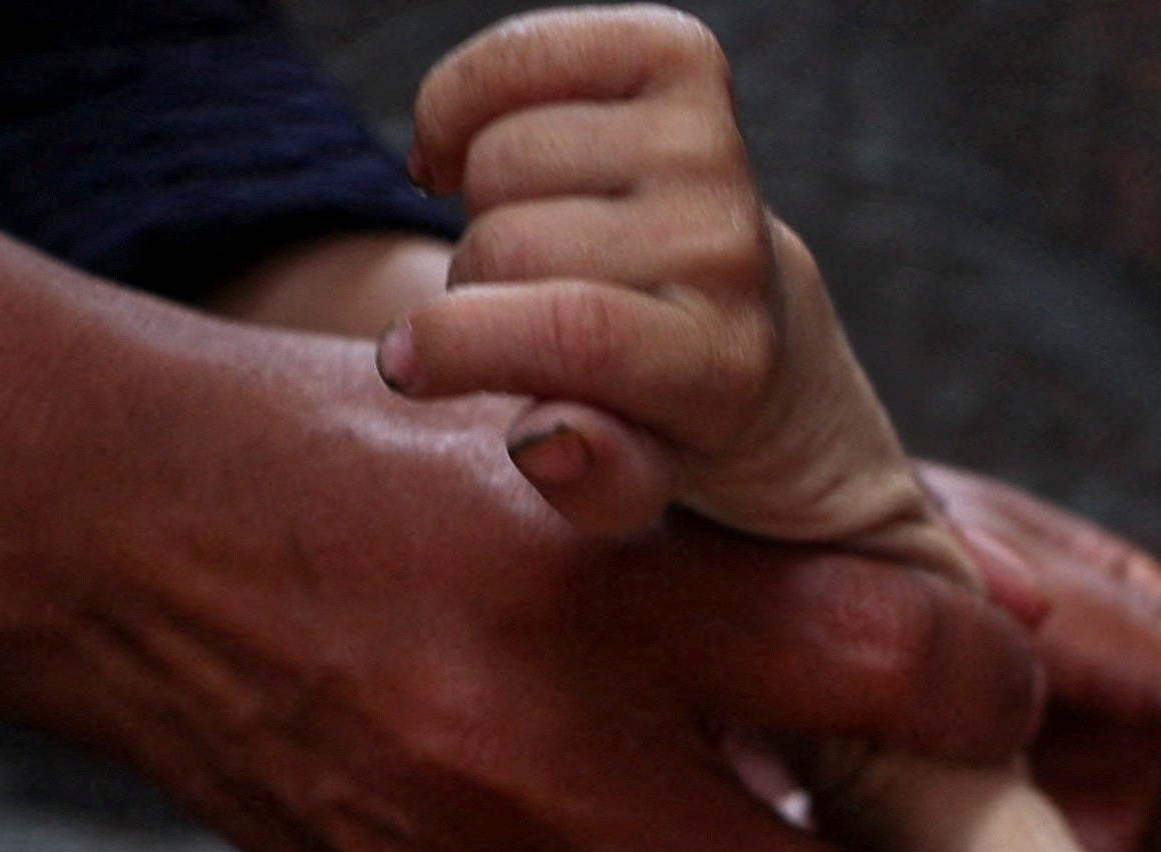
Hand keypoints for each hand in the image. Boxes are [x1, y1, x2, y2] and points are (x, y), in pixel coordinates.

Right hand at [46, 347, 1038, 851]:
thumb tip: (935, 644)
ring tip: (801, 842)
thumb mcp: (572, 435)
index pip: (891, 666)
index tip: (991, 691)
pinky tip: (660, 844)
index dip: (987, 691)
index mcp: (602, 588)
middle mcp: (552, 757)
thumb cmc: (372, 458)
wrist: (131, 541)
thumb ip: (744, 546)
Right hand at [386, 6, 953, 575]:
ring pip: (499, 157)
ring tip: (532, 240)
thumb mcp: (636, 480)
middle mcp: (732, 247)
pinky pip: (512, 61)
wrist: (758, 324)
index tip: (402, 364)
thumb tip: (545, 435)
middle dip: (474, 284)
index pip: (576, 332)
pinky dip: (470, 100)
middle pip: (505, 243)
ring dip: (482, 202)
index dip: (460, 343)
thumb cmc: (666, 413)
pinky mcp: (684, 59)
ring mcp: (713, 146)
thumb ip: (595, 482)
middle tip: (517, 309)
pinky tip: (500, 149)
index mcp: (723, 364)